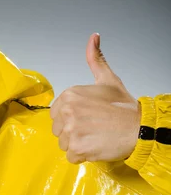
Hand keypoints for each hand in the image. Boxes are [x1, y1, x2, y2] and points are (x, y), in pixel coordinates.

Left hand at [50, 33, 140, 162]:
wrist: (139, 128)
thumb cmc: (124, 107)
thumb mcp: (108, 80)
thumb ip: (96, 60)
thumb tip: (93, 37)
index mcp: (70, 95)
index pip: (56, 114)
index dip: (70, 119)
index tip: (86, 118)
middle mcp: (67, 112)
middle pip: (58, 130)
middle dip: (73, 133)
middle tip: (92, 128)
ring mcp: (71, 131)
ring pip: (64, 144)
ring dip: (78, 145)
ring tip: (95, 137)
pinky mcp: (77, 148)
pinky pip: (71, 157)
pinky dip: (82, 156)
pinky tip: (95, 146)